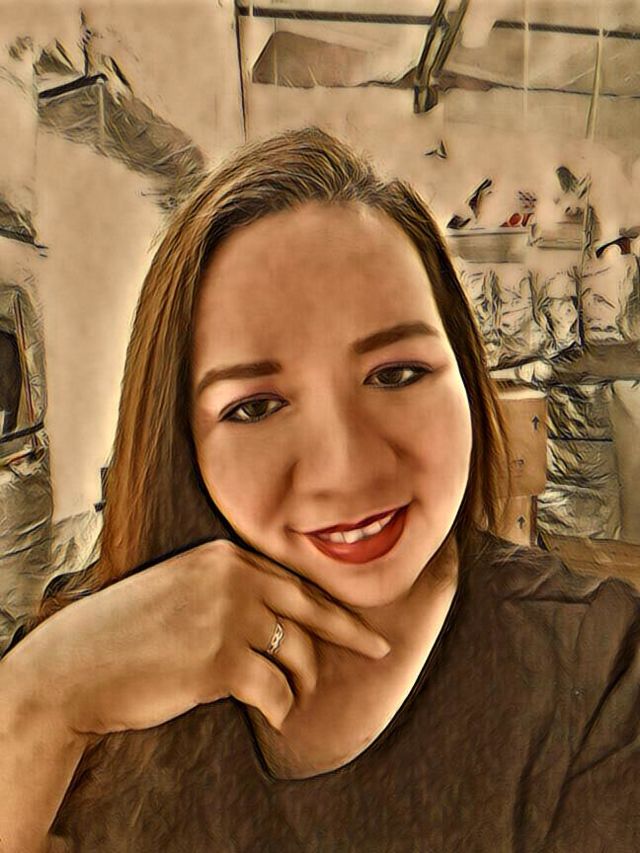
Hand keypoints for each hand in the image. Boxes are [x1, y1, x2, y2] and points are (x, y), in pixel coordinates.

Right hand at [4, 540, 389, 736]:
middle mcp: (233, 578)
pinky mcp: (221, 660)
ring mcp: (228, 616)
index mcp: (225, 556)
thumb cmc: (128, 632)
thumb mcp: (183, 589)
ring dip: (299, 685)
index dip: (333, 607)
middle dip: (351, 635)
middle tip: (378, 651)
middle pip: (312, 609)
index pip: (294, 582)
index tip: (362, 625)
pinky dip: (280, 707)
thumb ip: (230, 592)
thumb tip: (283, 621)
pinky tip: (270, 714)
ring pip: (296, 655)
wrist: (76, 664)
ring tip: (285, 699)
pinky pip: (275, 690)